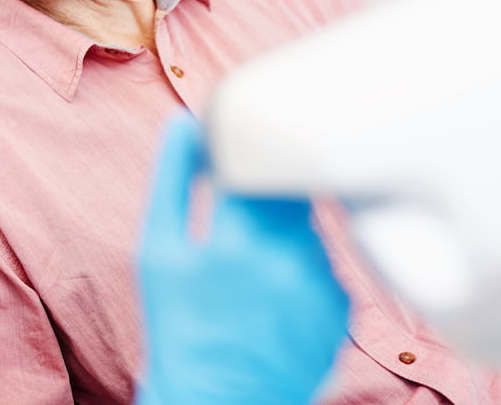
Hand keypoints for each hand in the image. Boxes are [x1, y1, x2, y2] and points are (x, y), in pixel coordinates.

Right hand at [136, 111, 349, 404]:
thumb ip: (170, 178)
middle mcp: (289, 259)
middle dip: (266, 185)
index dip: (241, 152)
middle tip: (240, 214)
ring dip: (286, 222)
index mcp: (238, 239)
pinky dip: (304, 258)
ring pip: (311, 218)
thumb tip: (184, 123)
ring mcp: (322, 284)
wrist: (219, 400)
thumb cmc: (178, 326)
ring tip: (253, 259)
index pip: (256, 159)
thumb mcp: (157, 252)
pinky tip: (276, 287)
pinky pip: (328, 256)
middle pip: (289, 184)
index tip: (229, 158)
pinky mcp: (343, 305)